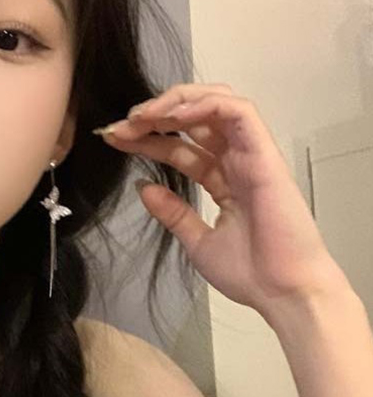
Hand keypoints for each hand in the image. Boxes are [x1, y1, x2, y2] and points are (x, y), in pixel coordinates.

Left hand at [93, 83, 348, 317]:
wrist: (283, 293)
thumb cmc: (250, 273)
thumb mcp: (197, 241)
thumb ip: (173, 213)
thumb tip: (143, 187)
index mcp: (222, 180)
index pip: (179, 147)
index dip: (145, 139)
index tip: (114, 140)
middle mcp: (236, 161)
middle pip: (192, 119)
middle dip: (153, 115)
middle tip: (119, 126)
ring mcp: (251, 154)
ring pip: (216, 103)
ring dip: (175, 102)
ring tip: (141, 116)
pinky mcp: (264, 153)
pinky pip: (237, 111)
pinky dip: (205, 105)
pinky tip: (172, 116)